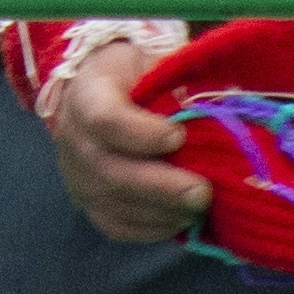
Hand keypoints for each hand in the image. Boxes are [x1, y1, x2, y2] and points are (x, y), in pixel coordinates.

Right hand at [40, 38, 208, 243]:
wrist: (89, 94)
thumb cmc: (129, 77)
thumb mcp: (148, 63)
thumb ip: (175, 83)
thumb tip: (218, 109)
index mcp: (86, 96)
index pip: (106, 120)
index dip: (143, 134)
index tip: (179, 137)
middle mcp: (74, 141)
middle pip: (111, 172)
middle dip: (161, 187)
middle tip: (202, 192)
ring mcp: (77, 177)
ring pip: (116, 205)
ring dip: (162, 211)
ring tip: (199, 207)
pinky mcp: (88, 205)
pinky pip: (118, 227)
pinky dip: (152, 230)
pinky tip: (180, 220)